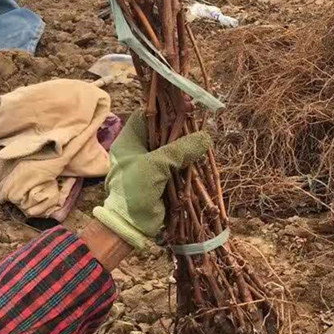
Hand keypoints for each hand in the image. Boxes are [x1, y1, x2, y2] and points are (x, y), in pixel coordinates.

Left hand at [93, 110, 211, 249]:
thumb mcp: (156, 165)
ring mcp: (151, 166)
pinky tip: (201, 159)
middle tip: (197, 124)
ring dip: (187, 149)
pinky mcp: (162, 180)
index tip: (182, 107)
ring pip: (172, 150)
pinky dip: (188, 164)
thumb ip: (180, 150)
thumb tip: (205, 138)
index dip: (163, 111)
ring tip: (203, 141)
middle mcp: (139, 151)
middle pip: (162, 133)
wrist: (131, 226)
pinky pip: (178, 167)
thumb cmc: (134, 190)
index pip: (146, 116)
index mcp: (129, 142)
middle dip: (180, 130)